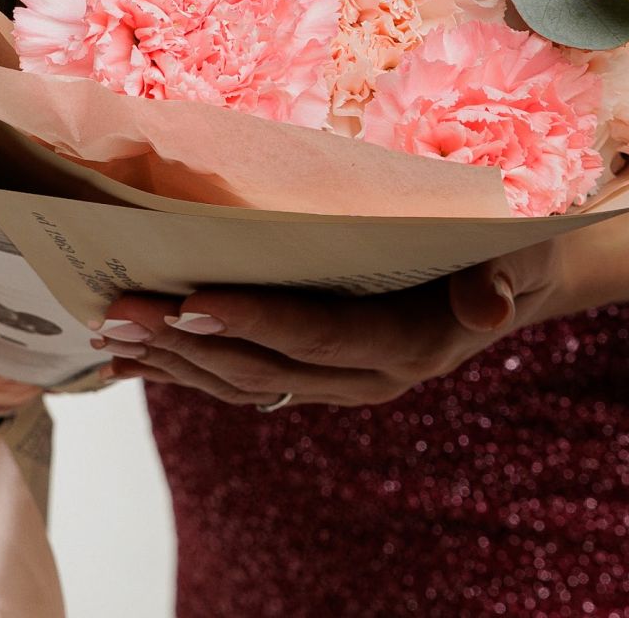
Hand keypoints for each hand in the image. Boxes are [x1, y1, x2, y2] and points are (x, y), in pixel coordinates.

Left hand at [92, 239, 566, 408]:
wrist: (507, 276)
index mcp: (410, 345)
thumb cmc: (506, 246)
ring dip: (173, 359)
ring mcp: (336, 380)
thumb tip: (492, 302)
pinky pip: (241, 377)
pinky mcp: (313, 371)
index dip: (261, 323)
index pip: (324, 337)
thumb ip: (503, 276)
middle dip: (190, 343)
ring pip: (244, 381)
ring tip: (110, 327)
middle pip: (268, 366)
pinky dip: (183, 366)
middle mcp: (367, 376)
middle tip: (122, 310)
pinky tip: (129, 354)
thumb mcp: (517, 251)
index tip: (195, 302)